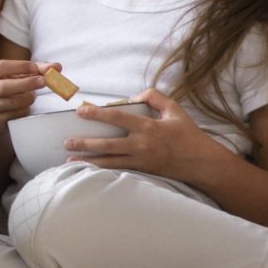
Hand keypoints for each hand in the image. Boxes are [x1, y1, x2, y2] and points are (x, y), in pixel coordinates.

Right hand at [0, 57, 52, 136]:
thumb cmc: (10, 89)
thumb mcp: (19, 76)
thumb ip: (37, 69)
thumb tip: (56, 67)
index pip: (0, 67)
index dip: (19, 66)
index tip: (35, 68)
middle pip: (4, 86)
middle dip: (27, 83)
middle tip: (43, 82)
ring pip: (11, 102)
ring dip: (27, 98)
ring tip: (33, 96)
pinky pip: (14, 115)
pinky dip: (24, 110)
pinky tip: (26, 107)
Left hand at [65, 86, 224, 182]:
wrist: (202, 163)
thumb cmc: (188, 134)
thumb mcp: (174, 110)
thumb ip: (154, 97)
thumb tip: (132, 96)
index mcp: (149, 127)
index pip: (118, 117)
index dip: (97, 113)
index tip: (80, 111)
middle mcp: (141, 145)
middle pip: (107, 144)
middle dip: (85, 143)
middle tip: (66, 142)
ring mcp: (141, 161)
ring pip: (109, 162)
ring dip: (88, 161)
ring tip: (69, 160)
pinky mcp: (142, 171)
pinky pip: (118, 171)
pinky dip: (102, 171)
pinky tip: (88, 171)